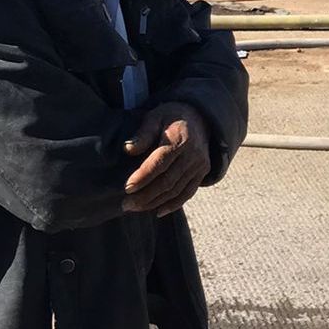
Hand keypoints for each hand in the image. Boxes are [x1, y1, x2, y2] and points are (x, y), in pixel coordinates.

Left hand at [122, 102, 213, 216]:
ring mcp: (199, 166)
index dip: (143, 177)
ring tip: (135, 208)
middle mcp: (192, 155)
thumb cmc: (171, 117)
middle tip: (126, 204)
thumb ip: (143, 133)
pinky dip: (173, 205)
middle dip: (146, 195)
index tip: (127, 188)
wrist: (200, 118)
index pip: (160, 163)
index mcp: (180, 139)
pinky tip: (158, 211)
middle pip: (168, 181)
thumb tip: (128, 149)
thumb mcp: (156, 116)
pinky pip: (188, 193)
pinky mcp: (202, 173)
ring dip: (155, 202)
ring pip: (176, 190)